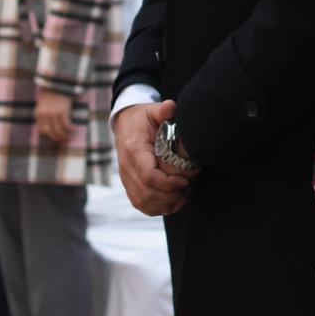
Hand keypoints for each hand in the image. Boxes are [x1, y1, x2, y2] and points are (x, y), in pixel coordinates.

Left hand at [35, 88, 74, 143]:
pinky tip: (73, 129)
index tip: (55, 137)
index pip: (42, 130)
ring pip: (59, 130)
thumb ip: (44, 114)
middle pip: (51, 132)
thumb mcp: (43, 104)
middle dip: (57, 138)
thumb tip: (49, 125)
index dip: (49, 136)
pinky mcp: (63, 110)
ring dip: (65, 135)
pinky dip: (70, 129)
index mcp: (38, 113)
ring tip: (69, 136)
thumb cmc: (50, 92)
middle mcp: (45, 115)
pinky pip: (66, 125)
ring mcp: (54, 113)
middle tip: (63, 140)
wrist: (56, 81)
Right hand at [115, 99, 192, 215]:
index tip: (186, 180)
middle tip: (189, 188)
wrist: (125, 124)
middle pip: (147, 193)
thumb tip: (171, 107)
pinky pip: (141, 205)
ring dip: (166, 204)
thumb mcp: (152, 110)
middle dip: (171, 195)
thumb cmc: (141, 119)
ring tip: (184, 195)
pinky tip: (174, 202)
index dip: (168, 183)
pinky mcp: (130, 186)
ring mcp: (126, 179)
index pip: (147, 175)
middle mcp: (126, 167)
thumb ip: (163, 110)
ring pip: (144, 203)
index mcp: (133, 150)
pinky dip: (158, 208)